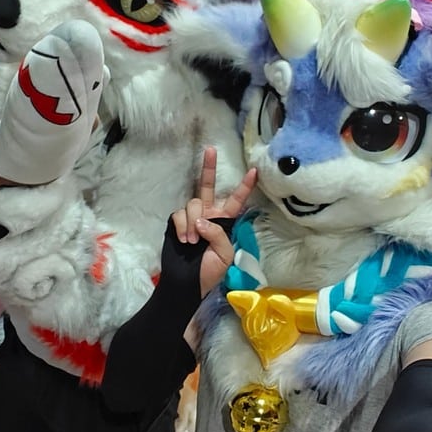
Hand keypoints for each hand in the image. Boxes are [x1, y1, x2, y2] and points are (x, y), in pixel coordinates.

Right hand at [170, 147, 257, 293]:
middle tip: (211, 149)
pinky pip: (179, 214)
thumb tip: (201, 220)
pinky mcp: (177, 222)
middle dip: (209, 167)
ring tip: (192, 242)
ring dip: (192, 222)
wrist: (187, 283)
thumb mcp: (224, 255)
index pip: (236, 200)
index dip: (244, 186)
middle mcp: (208, 214)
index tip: (254, 171)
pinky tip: (184, 240)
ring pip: (193, 203)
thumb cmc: (210, 271)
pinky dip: (182, 226)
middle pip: (208, 186)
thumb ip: (218, 233)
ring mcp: (192, 217)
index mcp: (225, 221)